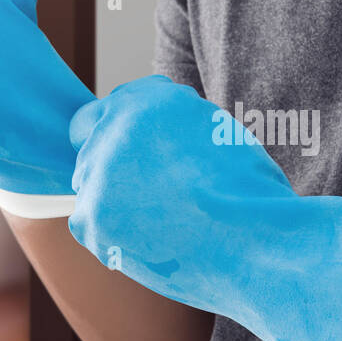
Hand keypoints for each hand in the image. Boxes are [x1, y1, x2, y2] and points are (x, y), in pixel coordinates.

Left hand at [67, 75, 297, 314]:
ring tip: (162, 222)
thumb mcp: (215, 132)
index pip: (115, 106)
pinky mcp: (90, 219)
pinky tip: (149, 241)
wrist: (252, 242)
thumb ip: (173, 125)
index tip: (144, 158)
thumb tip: (150, 138)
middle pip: (93, 144)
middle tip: (157, 196)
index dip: (128, 133)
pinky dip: (112, 233)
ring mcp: (97, 172)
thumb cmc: (249, 194)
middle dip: (117, 166)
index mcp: (151, 98)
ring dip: (113, 201)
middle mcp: (116, 127)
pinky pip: (89, 224)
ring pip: (90, 186)